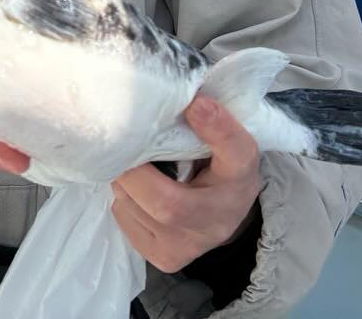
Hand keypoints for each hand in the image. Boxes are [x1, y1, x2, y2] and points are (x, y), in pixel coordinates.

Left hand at [110, 96, 261, 272]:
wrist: (227, 219)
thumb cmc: (227, 177)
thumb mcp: (237, 151)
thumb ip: (221, 128)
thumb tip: (195, 103)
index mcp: (230, 195)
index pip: (227, 163)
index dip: (209, 136)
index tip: (196, 106)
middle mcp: (206, 230)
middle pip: (161, 200)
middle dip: (135, 168)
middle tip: (132, 144)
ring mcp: (180, 251)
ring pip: (131, 205)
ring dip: (126, 179)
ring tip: (140, 166)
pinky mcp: (160, 259)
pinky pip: (123, 217)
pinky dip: (125, 197)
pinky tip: (141, 190)